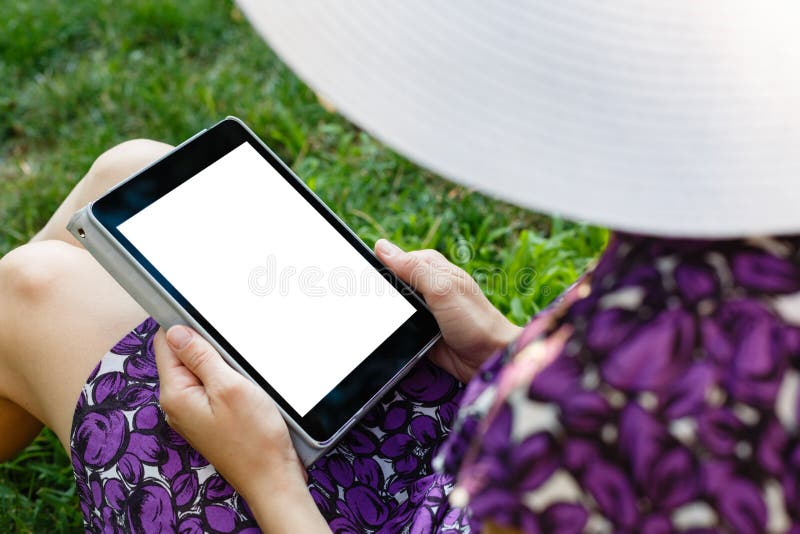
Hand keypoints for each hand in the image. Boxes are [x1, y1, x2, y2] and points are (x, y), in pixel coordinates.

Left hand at [154, 325, 327, 532]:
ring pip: (199, 370)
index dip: (184, 325)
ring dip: (219, 362)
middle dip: (206, 344)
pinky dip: (226, 378)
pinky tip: (245, 383)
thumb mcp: (229, 387)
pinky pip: (211, 387)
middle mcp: (178, 404)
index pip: (166, 344)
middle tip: (234, 348)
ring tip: (242, 369)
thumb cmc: (254, 438)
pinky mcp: (210, 418)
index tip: (206, 316)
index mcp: (176, 393)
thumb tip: (175, 331)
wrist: (272, 476)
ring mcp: (193, 412)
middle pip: (182, 356)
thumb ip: (200, 357)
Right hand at [375, 239, 520, 381]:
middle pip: (392, 284)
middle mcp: (428, 288)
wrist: (490, 360)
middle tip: (365, 302)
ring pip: (393, 308)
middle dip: (379, 293)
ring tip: (370, 321)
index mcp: (433, 270)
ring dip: (384, 314)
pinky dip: (391, 332)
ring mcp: (424, 311)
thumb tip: (382, 247)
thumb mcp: (442, 289)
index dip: (378, 266)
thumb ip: (413, 269)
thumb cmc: (475, 321)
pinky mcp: (421, 333)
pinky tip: (380, 336)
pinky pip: (398, 329)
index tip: (359, 275)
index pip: (397, 260)